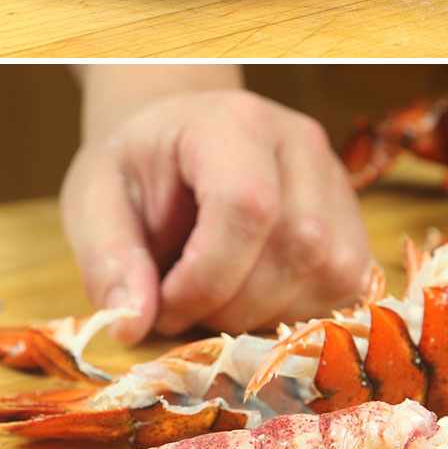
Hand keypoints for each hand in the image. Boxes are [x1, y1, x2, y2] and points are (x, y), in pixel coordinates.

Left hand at [61, 89, 371, 341]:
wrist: (173, 142)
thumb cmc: (134, 169)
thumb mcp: (93, 200)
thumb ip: (106, 258)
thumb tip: (130, 325)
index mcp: (230, 123)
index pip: (246, 205)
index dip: (206, 277)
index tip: (162, 305)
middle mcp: (299, 145)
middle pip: (297, 247)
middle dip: (231, 304)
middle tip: (178, 308)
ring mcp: (336, 182)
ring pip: (331, 275)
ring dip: (264, 315)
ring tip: (210, 301)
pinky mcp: (354, 222)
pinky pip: (347, 289)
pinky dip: (294, 314)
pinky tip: (247, 302)